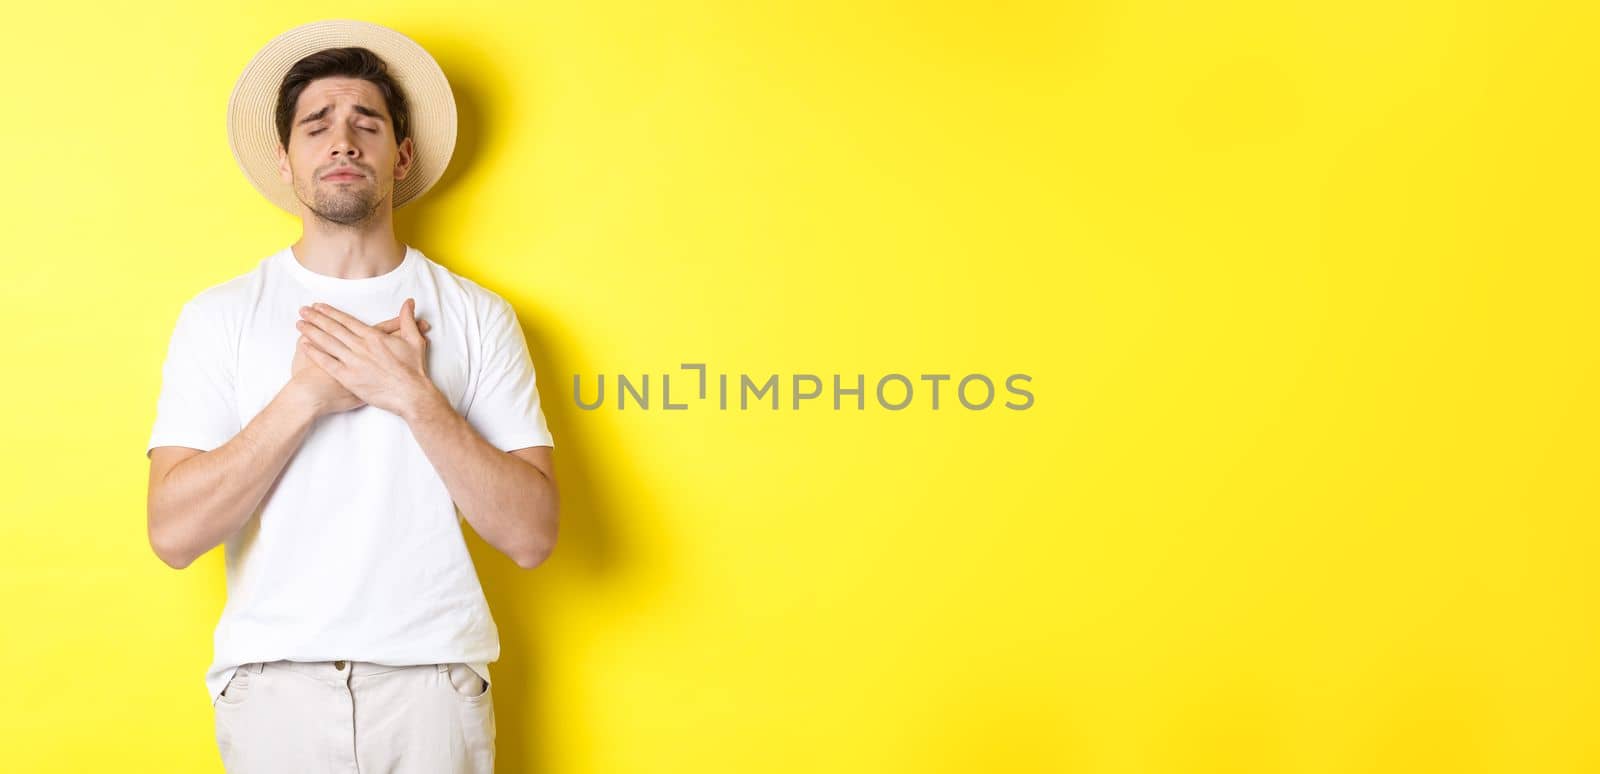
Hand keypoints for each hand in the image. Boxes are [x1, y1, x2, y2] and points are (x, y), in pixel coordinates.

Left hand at [292, 304, 430, 416]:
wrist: (411, 394)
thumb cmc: (414, 369)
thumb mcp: (414, 340)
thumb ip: (407, 319)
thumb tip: (409, 302)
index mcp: (374, 337)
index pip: (347, 320)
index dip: (331, 312)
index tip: (319, 306)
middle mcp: (360, 347)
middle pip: (333, 329)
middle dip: (316, 318)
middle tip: (303, 310)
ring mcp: (353, 362)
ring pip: (328, 343)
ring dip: (312, 332)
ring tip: (299, 324)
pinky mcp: (349, 378)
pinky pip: (328, 363)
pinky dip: (315, 353)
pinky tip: (304, 345)